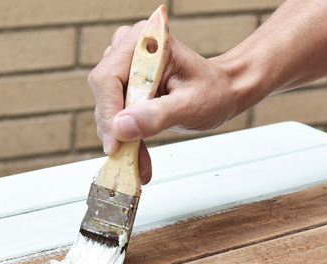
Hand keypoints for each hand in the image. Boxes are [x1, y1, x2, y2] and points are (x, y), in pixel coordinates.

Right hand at [87, 21, 247, 183]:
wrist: (222, 92)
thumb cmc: (213, 91)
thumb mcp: (190, 106)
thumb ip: (156, 115)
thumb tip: (121, 128)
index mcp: (147, 42)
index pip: (108, 78)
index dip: (108, 112)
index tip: (116, 143)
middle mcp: (131, 49)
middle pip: (104, 93)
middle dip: (115, 128)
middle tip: (129, 156)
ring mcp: (125, 66)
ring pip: (106, 106)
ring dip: (120, 136)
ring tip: (139, 158)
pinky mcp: (124, 84)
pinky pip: (114, 113)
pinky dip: (125, 136)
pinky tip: (137, 154)